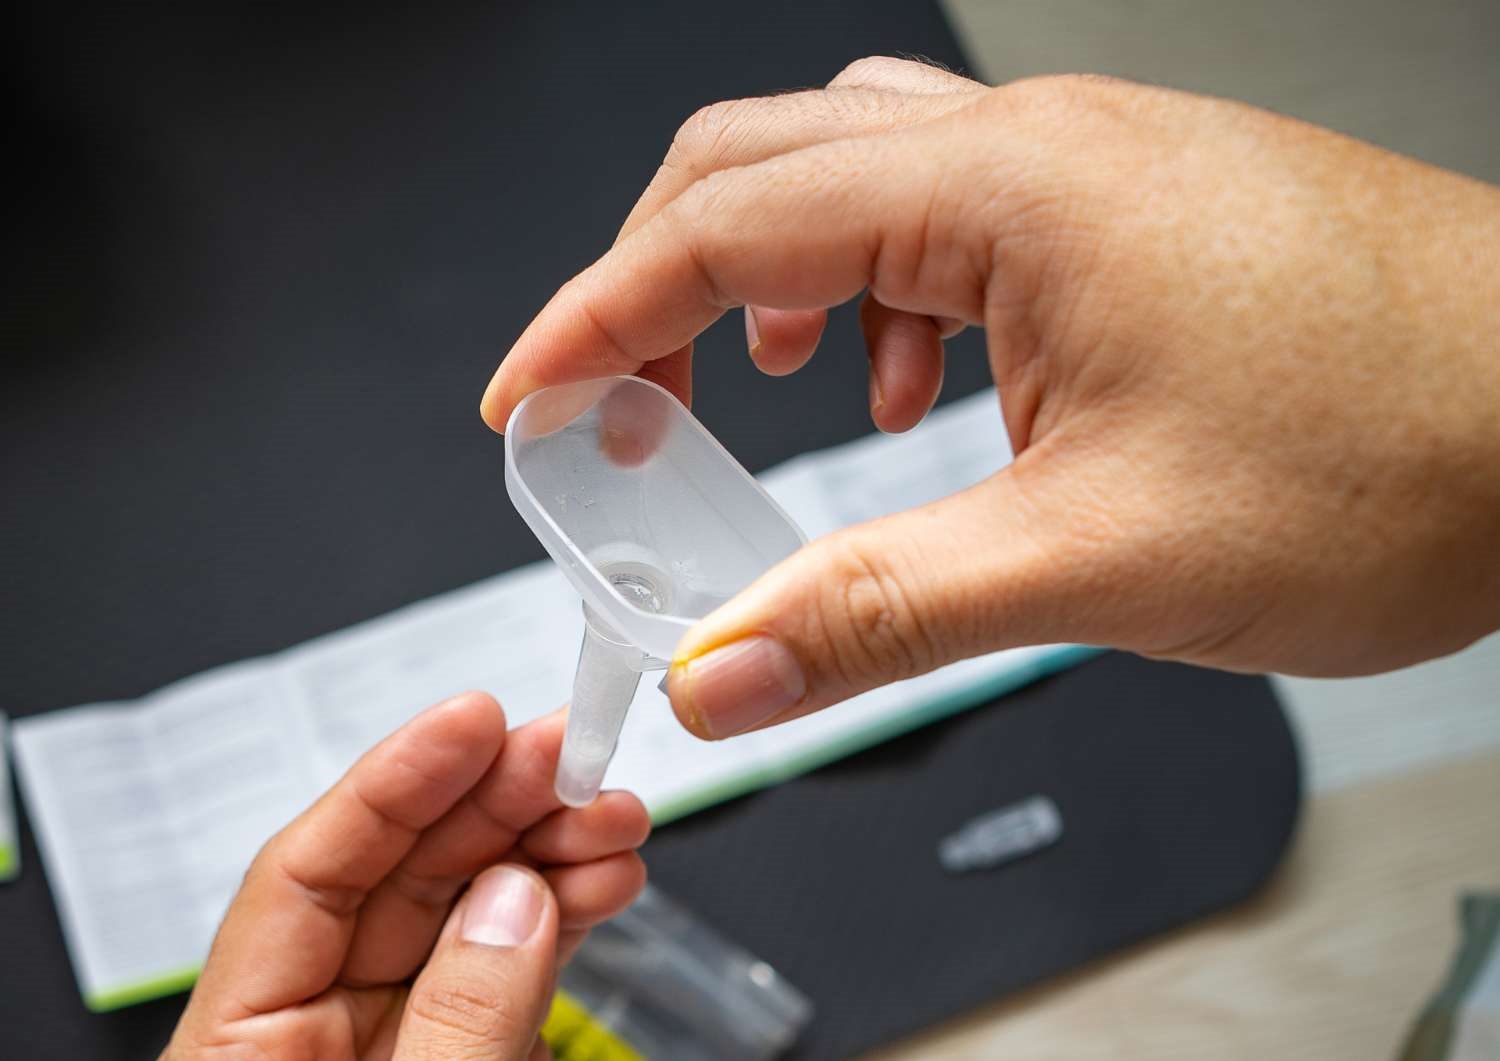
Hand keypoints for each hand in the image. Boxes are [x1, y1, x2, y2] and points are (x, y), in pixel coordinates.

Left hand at [164, 693, 649, 1059]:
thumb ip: (458, 1021)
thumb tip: (514, 904)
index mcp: (242, 1047)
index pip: (307, 871)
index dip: (394, 780)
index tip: (473, 717)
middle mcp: (313, 1034)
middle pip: (401, 877)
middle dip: (499, 801)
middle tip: (575, 752)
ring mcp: (391, 1046)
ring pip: (468, 918)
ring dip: (550, 855)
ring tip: (615, 820)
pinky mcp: (459, 1060)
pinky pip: (507, 973)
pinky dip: (562, 921)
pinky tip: (603, 880)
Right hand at [481, 57, 1499, 739]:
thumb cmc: (1403, 449)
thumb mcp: (1102, 561)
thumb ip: (881, 612)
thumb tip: (724, 670)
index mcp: (1007, 192)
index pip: (723, 228)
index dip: (592, 320)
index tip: (525, 400)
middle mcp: (1037, 145)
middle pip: (763, 165)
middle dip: (657, 283)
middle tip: (610, 402)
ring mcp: (1089, 166)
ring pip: (855, 180)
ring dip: (772, 283)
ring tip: (755, 397)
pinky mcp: (1131, 210)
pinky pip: (952, 219)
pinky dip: (884, 304)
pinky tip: (916, 396)